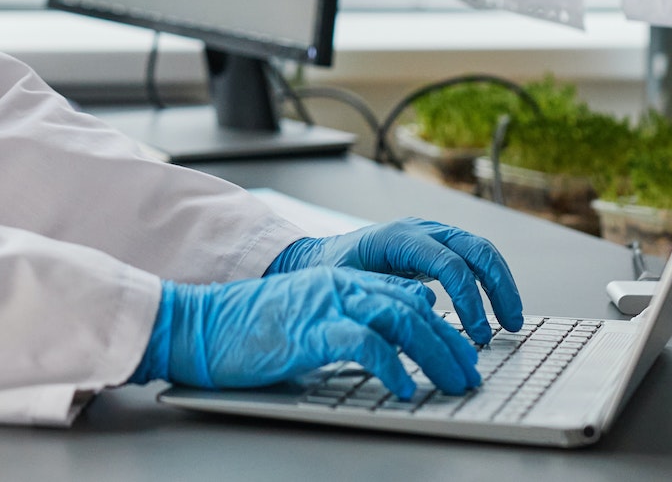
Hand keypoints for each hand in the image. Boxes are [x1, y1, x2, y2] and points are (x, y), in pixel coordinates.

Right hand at [131, 266, 481, 398]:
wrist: (202, 326)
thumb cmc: (253, 330)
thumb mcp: (312, 318)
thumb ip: (354, 316)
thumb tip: (400, 321)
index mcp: (341, 282)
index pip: (408, 298)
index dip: (442, 328)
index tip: (461, 357)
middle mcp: (339, 286)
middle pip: (414, 309)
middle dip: (450, 344)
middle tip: (469, 376)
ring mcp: (325, 305)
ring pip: (401, 319)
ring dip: (435, 354)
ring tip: (453, 383)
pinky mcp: (310, 330)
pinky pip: (365, 344)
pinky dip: (392, 367)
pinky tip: (404, 389)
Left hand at [266, 218, 524, 345]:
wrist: (319, 257)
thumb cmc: (332, 273)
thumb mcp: (352, 286)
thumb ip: (386, 296)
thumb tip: (426, 312)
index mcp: (399, 238)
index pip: (450, 263)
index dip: (470, 299)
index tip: (478, 333)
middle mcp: (420, 230)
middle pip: (475, 248)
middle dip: (499, 286)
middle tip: (510, 325)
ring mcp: (430, 235)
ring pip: (480, 250)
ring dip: (501, 284)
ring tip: (510, 321)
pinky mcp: (435, 247)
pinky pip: (471, 258)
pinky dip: (488, 282)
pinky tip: (493, 311)